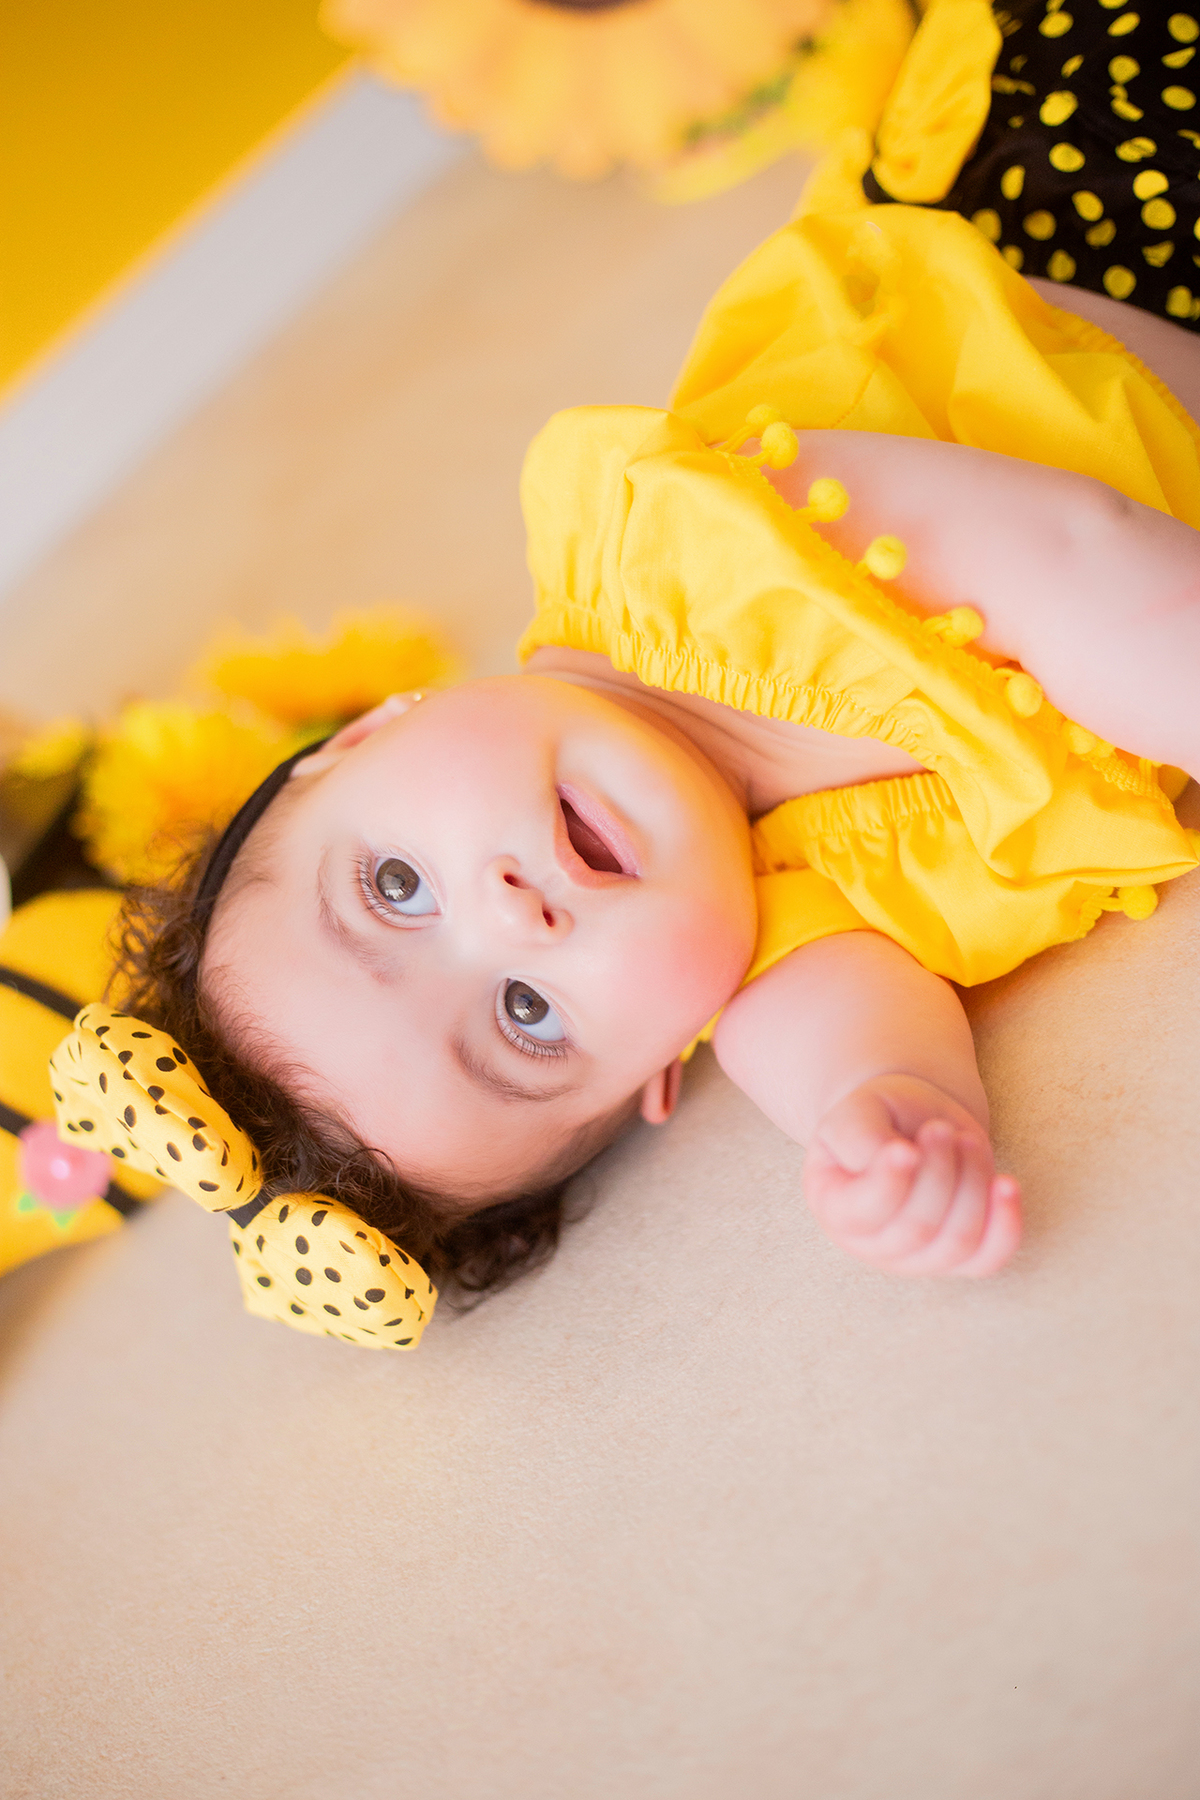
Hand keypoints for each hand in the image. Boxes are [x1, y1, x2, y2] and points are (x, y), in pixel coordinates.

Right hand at [805, 1074, 1020, 1277]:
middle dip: (938, 1172)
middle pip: (916, 1228)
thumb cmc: (881, 1117)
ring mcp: (917, 1260)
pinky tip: (1007, 1184)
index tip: (908, 1145)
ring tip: (967, 1140)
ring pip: (957, 1240)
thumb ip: (861, 1137)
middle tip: (940, 1128)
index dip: (890, 1182)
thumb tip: (896, 1160)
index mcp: (834, 1208)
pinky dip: (1006, 1224)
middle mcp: (871, 1245)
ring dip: (972, 1183)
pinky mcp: (960, 1259)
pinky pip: (989, 1257)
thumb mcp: (857, 1113)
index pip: (863, 1212)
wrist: (917, 1121)